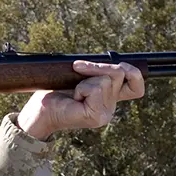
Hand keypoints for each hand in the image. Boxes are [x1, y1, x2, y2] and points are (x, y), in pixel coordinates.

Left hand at [16, 61, 145, 139]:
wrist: (39, 112)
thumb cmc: (54, 93)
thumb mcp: (80, 77)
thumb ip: (98, 72)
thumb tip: (114, 59)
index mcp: (108, 99)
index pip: (136, 87)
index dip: (134, 72)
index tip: (119, 64)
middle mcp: (110, 109)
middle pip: (120, 74)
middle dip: (97, 67)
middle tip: (78, 69)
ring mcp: (105, 114)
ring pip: (106, 79)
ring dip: (85, 80)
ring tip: (74, 92)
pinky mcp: (96, 116)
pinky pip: (96, 88)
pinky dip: (82, 87)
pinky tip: (73, 98)